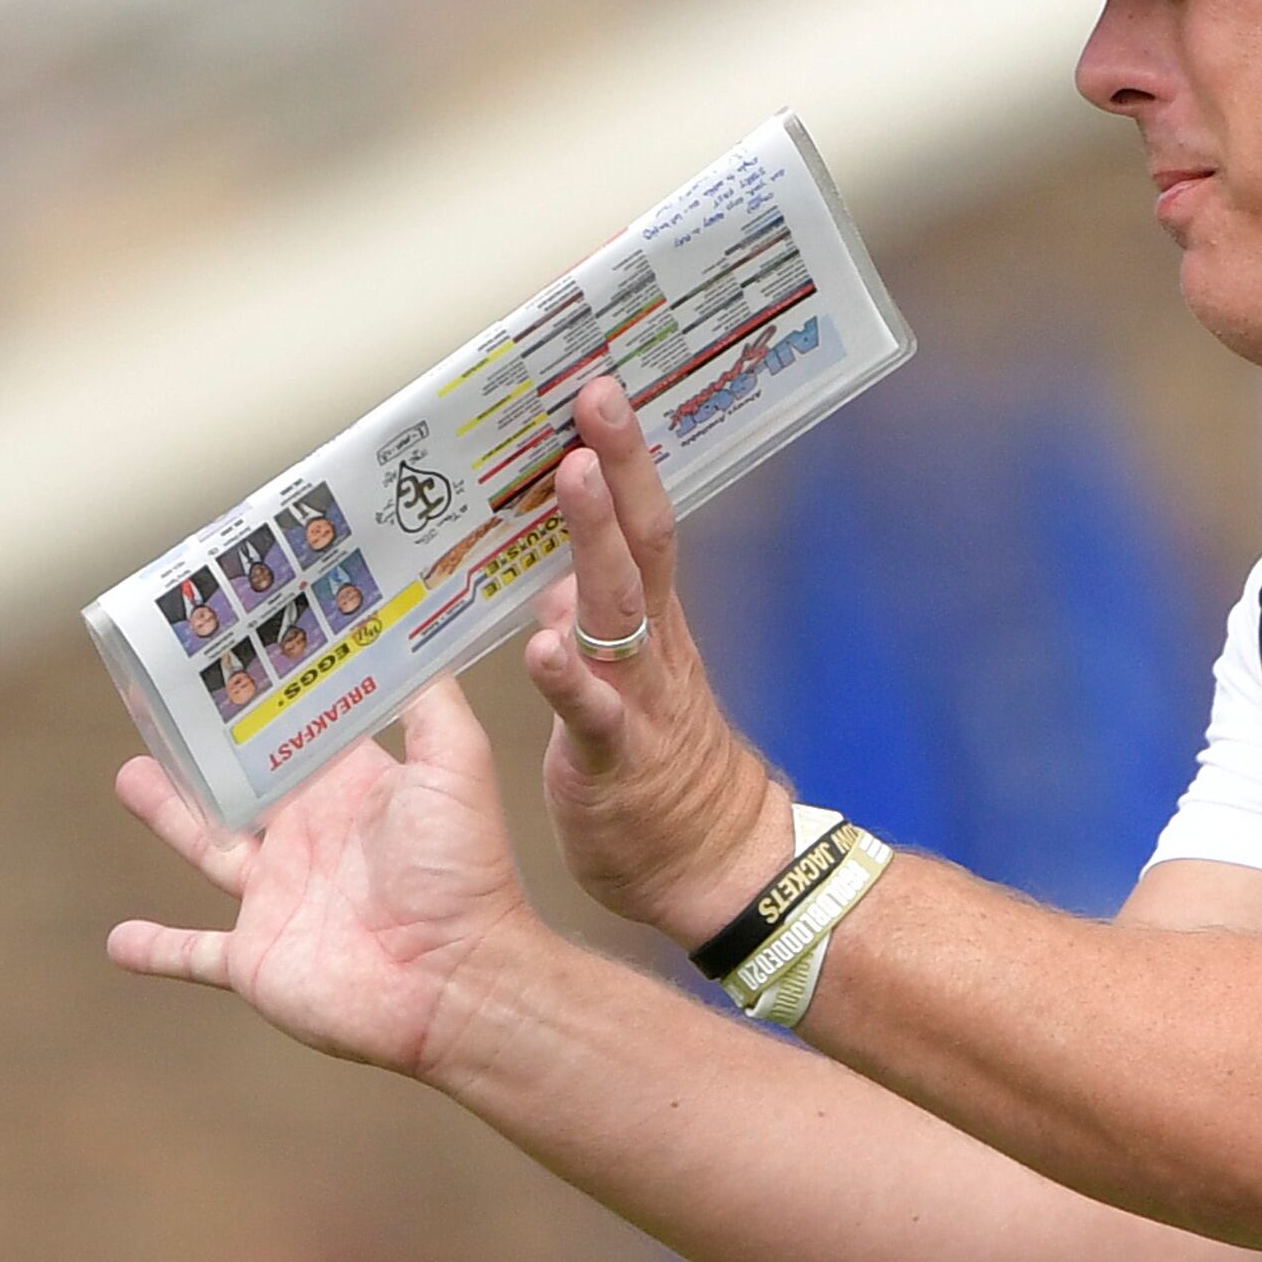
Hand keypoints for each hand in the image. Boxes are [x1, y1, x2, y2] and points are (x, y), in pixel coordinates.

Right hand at [107, 679, 542, 1082]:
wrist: (454, 983)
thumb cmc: (463, 873)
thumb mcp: (456, 765)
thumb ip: (430, 703)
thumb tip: (409, 635)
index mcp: (349, 790)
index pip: (296, 734)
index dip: (264, 700)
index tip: (227, 653)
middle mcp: (309, 838)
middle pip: (239, 784)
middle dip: (201, 750)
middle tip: (157, 704)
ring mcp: (277, 900)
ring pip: (207, 847)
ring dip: (168, 815)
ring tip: (128, 776)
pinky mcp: (253, 958)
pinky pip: (192, 953)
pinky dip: (156, 948)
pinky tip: (118, 941)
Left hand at [520, 376, 791, 943]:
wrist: (718, 870)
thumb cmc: (663, 782)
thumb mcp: (623, 688)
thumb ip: (594, 631)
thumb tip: (552, 581)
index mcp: (650, 631)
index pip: (637, 527)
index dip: (620, 459)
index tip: (596, 390)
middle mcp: (650, 651)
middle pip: (640, 542)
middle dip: (619, 465)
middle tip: (596, 395)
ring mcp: (639, 701)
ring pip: (620, 608)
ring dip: (595, 539)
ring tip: (572, 476)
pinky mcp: (616, 761)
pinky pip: (594, 715)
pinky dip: (569, 677)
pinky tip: (542, 645)